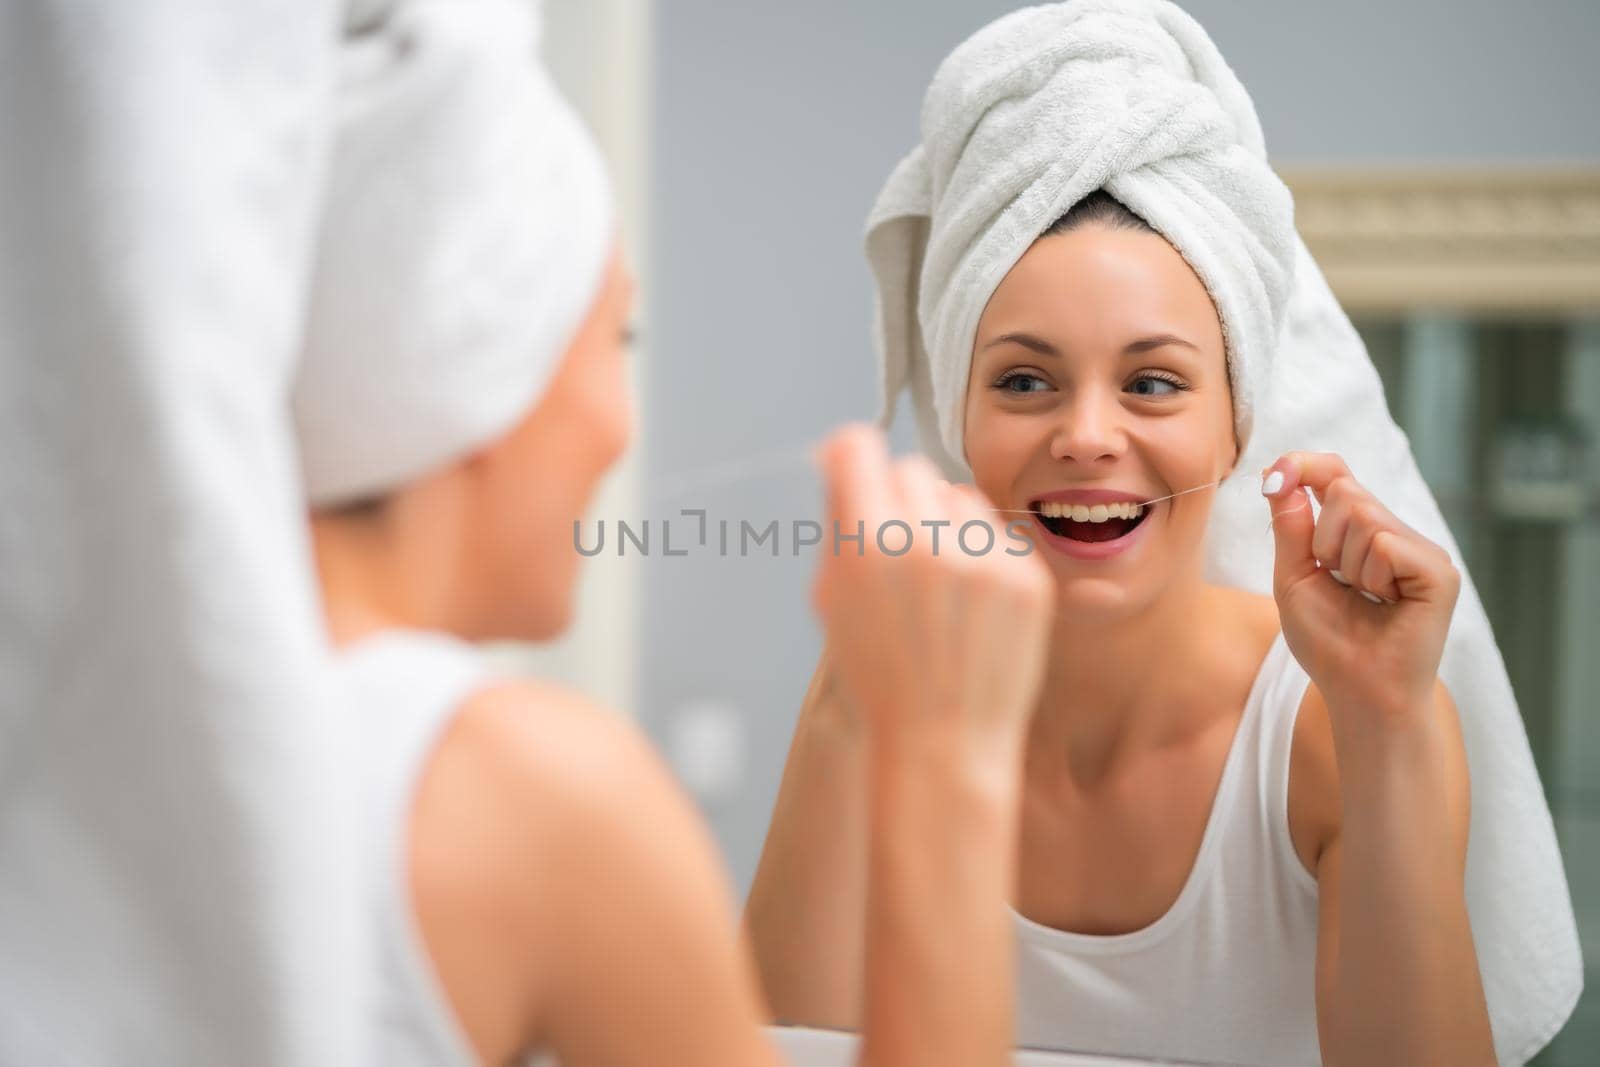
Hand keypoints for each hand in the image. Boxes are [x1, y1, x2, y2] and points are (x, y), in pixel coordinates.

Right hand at [811, 424, 1054, 758]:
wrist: (944, 741)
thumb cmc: (879, 676)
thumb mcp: (832, 601)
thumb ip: (838, 525)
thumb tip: (839, 459)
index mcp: (864, 545)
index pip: (857, 445)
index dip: (849, 456)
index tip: (851, 470)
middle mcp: (925, 541)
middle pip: (911, 468)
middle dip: (899, 500)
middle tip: (896, 549)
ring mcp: (983, 558)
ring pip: (959, 497)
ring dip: (945, 524)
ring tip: (938, 584)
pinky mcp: (1028, 577)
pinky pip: (998, 533)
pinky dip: (982, 557)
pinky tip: (969, 605)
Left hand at [1262, 451, 1460, 718]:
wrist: (1358, 693)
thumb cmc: (1329, 642)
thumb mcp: (1294, 577)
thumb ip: (1289, 526)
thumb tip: (1281, 472)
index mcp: (1363, 534)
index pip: (1337, 475)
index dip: (1307, 465)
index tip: (1276, 472)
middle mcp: (1396, 534)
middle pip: (1345, 490)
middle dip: (1322, 540)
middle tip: (1338, 583)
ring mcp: (1422, 550)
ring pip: (1363, 515)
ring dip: (1344, 563)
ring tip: (1364, 598)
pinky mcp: (1438, 570)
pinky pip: (1385, 542)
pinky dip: (1370, 575)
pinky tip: (1385, 603)